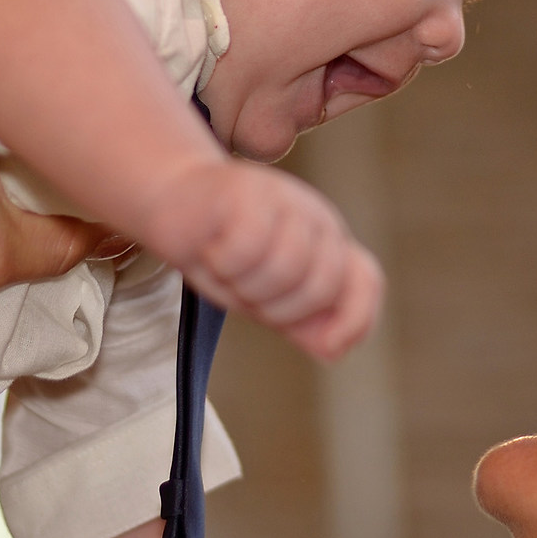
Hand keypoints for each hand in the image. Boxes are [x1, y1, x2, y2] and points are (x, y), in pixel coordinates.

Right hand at [140, 159, 382, 361]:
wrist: (171, 203)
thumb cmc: (222, 254)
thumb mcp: (265, 297)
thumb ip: (302, 322)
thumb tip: (335, 349)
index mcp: (327, 245)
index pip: (365, 280)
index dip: (355, 319)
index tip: (328, 349)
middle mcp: (314, 218)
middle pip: (322, 285)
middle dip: (279, 308)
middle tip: (245, 293)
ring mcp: (285, 198)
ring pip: (285, 268)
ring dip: (246, 284)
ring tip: (225, 270)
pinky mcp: (249, 188)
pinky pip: (249, 244)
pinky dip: (224, 261)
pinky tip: (211, 249)